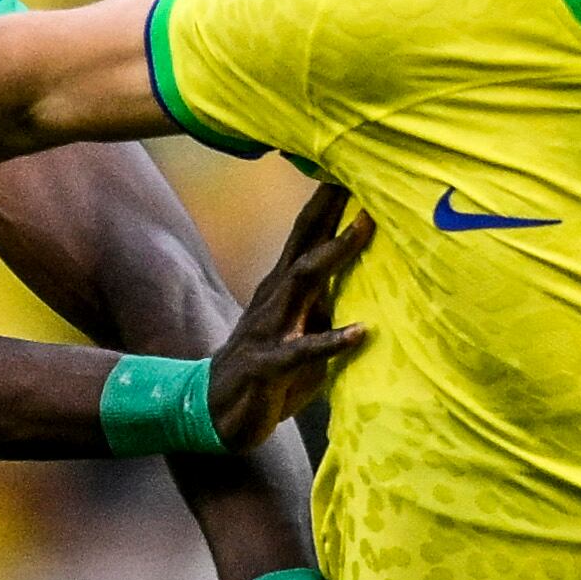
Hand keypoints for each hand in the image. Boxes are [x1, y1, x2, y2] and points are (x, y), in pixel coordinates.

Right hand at [207, 183, 370, 449]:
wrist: (217, 413)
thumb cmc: (269, 371)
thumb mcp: (301, 332)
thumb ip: (324, 306)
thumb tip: (359, 285)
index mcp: (283, 288)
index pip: (307, 234)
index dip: (329, 201)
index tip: (354, 166)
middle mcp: (275, 299)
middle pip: (303, 242)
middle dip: (329, 207)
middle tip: (356, 173)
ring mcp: (268, 329)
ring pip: (301, 282)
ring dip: (333, 254)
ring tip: (363, 228)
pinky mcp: (268, 365)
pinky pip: (302, 350)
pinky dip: (331, 340)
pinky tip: (359, 331)